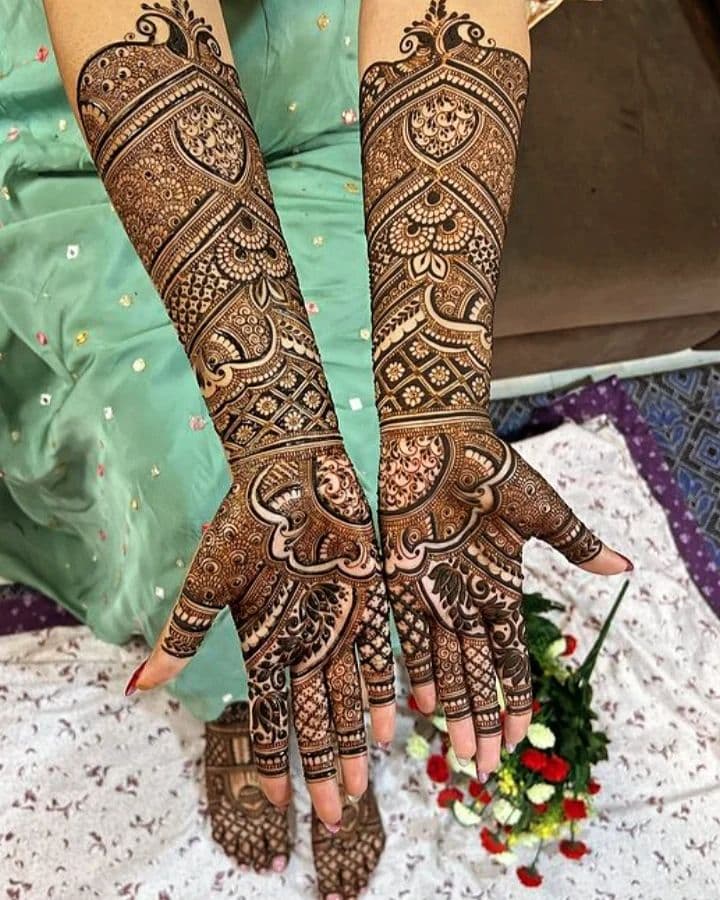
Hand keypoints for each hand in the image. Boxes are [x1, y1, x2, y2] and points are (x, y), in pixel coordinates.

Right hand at [134, 437, 394, 825]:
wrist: (294, 469)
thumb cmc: (245, 520)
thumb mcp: (210, 580)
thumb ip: (183, 634)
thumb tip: (135, 686)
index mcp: (261, 640)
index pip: (265, 714)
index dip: (270, 757)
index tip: (279, 801)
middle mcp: (301, 641)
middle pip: (311, 718)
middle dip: (321, 765)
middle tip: (333, 816)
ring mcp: (336, 623)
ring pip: (346, 698)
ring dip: (352, 741)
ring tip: (361, 787)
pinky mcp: (367, 601)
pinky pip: (378, 655)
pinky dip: (382, 690)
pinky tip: (390, 726)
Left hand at [379, 417, 629, 778]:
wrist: (434, 437)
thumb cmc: (490, 467)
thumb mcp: (539, 509)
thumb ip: (575, 543)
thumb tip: (627, 565)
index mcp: (500, 583)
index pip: (511, 654)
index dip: (516, 695)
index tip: (521, 734)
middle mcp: (464, 597)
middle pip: (476, 672)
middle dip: (481, 718)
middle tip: (484, 766)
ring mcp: (431, 591)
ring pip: (443, 664)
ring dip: (451, 708)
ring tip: (456, 752)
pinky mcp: (399, 579)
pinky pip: (404, 635)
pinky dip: (413, 669)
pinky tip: (416, 707)